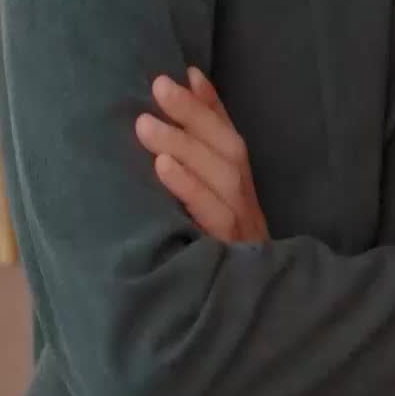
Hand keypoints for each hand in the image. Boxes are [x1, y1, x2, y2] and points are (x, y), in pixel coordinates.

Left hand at [135, 67, 269, 242]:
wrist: (239, 322)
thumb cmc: (207, 259)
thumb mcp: (204, 212)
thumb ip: (193, 170)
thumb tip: (171, 120)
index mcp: (241, 192)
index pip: (229, 138)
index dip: (211, 105)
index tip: (185, 73)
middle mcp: (247, 204)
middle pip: (228, 149)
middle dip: (194, 114)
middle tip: (158, 85)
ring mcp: (243, 229)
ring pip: (224, 176)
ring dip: (185, 144)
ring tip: (147, 123)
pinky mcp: (231, 255)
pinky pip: (214, 214)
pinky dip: (190, 186)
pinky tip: (163, 166)